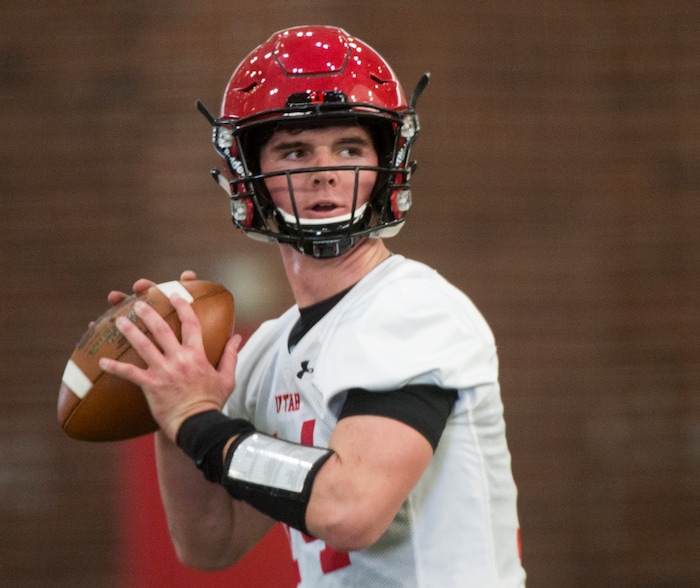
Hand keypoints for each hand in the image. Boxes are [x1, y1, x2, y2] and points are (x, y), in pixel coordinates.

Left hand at [99, 273, 240, 441]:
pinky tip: (101, 362)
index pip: (191, 324)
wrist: (198, 425)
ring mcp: (163, 371)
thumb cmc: (212, 402)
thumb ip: (230, 355)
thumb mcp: (227, 378)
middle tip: (137, 303)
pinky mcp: (151, 385)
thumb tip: (237, 337)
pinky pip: (129, 373)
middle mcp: (179, 359)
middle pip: (162, 329)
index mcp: (197, 355)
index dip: (183, 306)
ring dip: (129, 331)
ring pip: (143, 345)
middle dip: (149, 313)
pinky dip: (115, 367)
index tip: (175, 294)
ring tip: (118, 320)